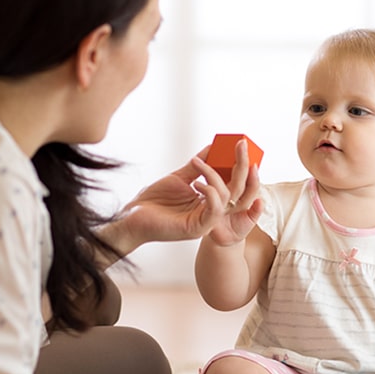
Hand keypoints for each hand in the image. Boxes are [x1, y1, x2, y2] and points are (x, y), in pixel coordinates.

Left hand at [119, 141, 258, 246]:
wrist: (133, 216)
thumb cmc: (154, 200)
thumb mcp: (179, 178)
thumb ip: (198, 166)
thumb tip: (213, 147)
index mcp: (209, 201)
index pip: (232, 183)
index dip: (240, 165)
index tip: (241, 145)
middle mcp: (210, 212)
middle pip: (235, 189)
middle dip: (240, 166)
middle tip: (241, 145)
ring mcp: (205, 222)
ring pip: (225, 197)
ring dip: (214, 176)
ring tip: (197, 164)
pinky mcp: (197, 229)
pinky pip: (213, 211)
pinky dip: (210, 194)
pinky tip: (197, 184)